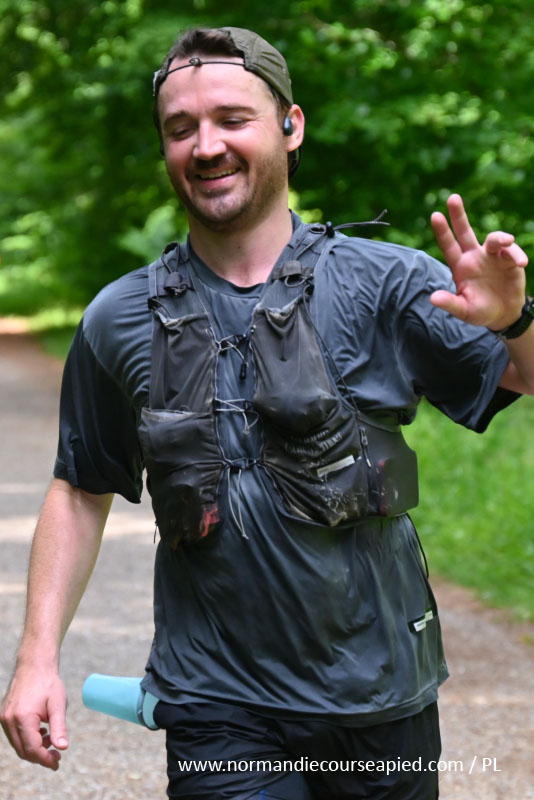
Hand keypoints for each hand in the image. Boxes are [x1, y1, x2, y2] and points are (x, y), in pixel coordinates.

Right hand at [1, 667, 68, 769]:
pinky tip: (41, 731)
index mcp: (23, 718)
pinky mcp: (4, 715)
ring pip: (17, 744)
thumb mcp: (58, 704)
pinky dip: (27, 738)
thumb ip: (59, 728)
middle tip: (56, 756)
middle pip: (23, 751)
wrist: (34, 664)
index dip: (45, 760)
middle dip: (40, 757)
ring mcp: (4, 718)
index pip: (32, 750)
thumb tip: (63, 748)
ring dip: (34, 748)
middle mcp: (9, 720)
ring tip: (51, 738)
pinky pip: (14, 735)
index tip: (57, 763)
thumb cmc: (48, 683)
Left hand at [430, 194, 527, 328]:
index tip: (435, 215)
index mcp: (460, 266)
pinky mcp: (510, 260)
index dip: (442, 231)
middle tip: (452, 197)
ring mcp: (492, 257)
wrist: (504, 314)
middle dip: (458, 215)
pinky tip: (521, 264)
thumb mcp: (464, 310)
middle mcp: (474, 257)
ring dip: (499, 237)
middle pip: (465, 232)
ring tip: (506, 241)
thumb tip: (433, 298)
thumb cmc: (480, 311)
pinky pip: (512, 252)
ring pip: (494, 239)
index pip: (448, 246)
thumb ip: (450, 303)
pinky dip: (516, 255)